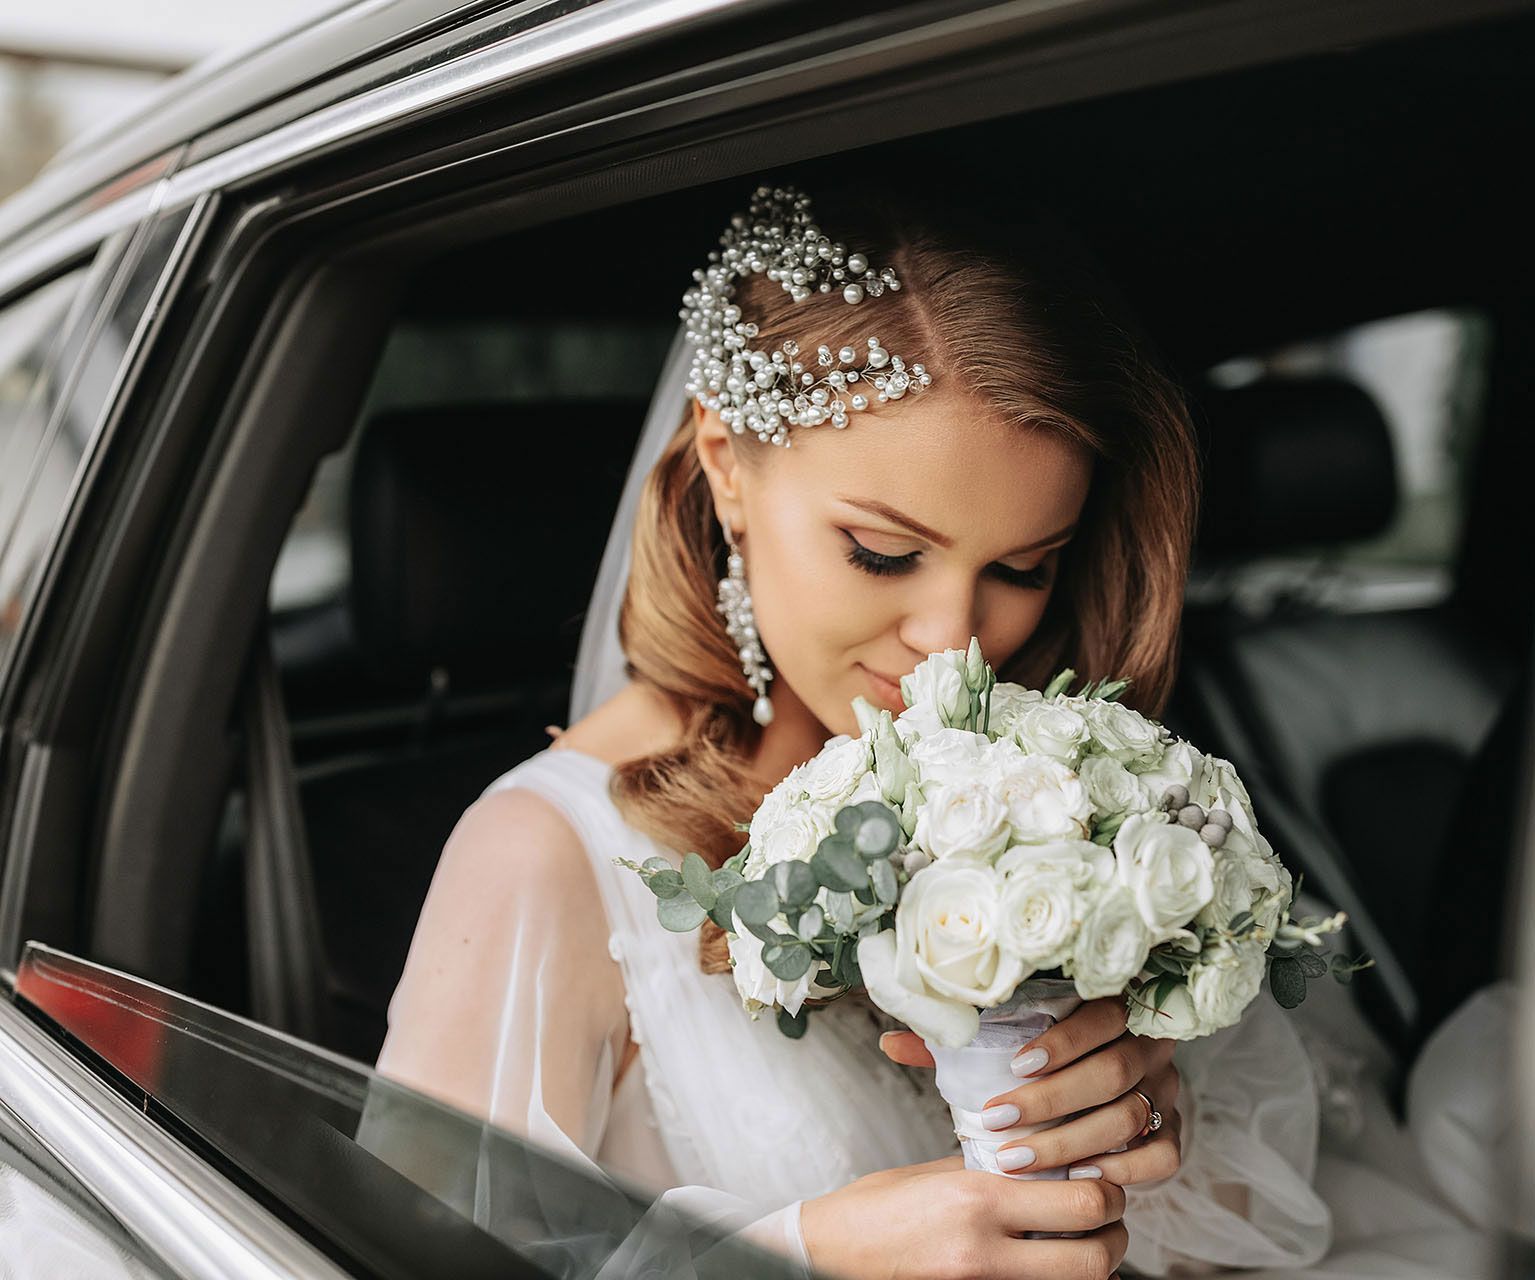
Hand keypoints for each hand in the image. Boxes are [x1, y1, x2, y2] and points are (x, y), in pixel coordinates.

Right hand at [800, 1154, 1127, 1279]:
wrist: (825, 1256)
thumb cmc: (871, 1211)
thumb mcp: (932, 1175)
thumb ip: (988, 1172)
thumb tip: (1037, 1165)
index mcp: (976, 1199)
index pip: (1081, 1202)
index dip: (1106, 1191)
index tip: (1099, 1176)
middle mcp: (984, 1250)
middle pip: (1095, 1257)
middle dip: (1114, 1235)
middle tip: (1106, 1216)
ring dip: (1093, 1266)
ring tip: (1081, 1243)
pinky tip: (1050, 1266)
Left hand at [880, 997, 1181, 1185]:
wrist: (1085, 1079)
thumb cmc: (1031, 1056)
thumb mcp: (996, 1040)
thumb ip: (952, 1042)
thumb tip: (891, 1042)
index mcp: (1112, 1003)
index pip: (1103, 1014)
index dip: (1064, 1041)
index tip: (1015, 1065)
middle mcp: (1147, 1043)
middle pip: (1115, 1071)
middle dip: (1052, 1102)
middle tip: (998, 1122)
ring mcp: (1165, 1087)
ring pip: (1133, 1115)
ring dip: (1073, 1141)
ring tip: (1021, 1159)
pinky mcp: (1171, 1128)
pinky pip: (1164, 1154)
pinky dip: (1126, 1169)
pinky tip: (1081, 1176)